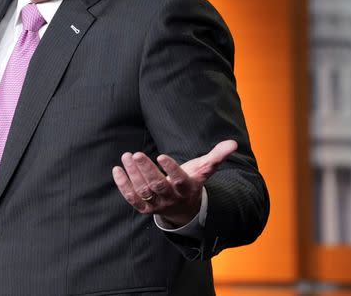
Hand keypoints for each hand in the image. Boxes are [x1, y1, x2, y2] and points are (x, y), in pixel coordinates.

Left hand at [112, 140, 237, 226]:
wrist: (184, 208)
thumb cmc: (192, 182)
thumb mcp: (204, 169)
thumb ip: (217, 156)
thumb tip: (233, 143)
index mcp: (186, 188)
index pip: (179, 179)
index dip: (170, 168)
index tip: (161, 155)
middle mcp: (171, 198)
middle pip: (158, 186)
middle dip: (146, 170)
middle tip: (137, 154)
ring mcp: (157, 204)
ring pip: (143, 191)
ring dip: (133, 174)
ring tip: (127, 156)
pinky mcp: (145, 208)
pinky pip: (132, 199)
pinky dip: (123, 186)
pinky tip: (117, 169)